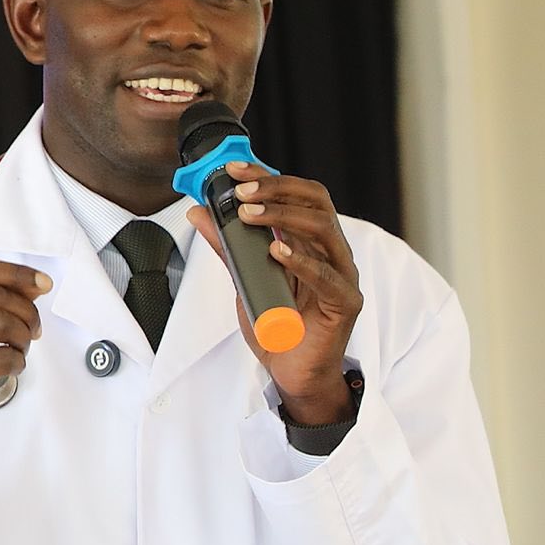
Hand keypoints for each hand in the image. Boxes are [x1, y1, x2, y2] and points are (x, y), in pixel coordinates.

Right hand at [0, 259, 52, 513]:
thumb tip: (35, 283)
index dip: (16, 273)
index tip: (43, 282)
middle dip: (27, 311)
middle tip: (33, 329)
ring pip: (3, 323)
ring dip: (23, 337)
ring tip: (19, 348)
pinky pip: (5, 357)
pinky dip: (18, 361)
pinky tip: (10, 367)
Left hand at [188, 160, 361, 425]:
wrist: (292, 375)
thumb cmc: (276, 326)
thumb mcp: (244, 280)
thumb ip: (228, 247)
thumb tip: (199, 211)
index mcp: (312, 241)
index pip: (298, 194)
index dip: (269, 176)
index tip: (233, 170)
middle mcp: (332, 252)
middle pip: (316, 201)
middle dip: (276, 189)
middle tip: (239, 192)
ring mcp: (343, 276)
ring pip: (323, 229)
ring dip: (283, 216)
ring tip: (249, 214)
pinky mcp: (345, 303)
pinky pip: (327, 276)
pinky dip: (301, 259)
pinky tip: (276, 251)